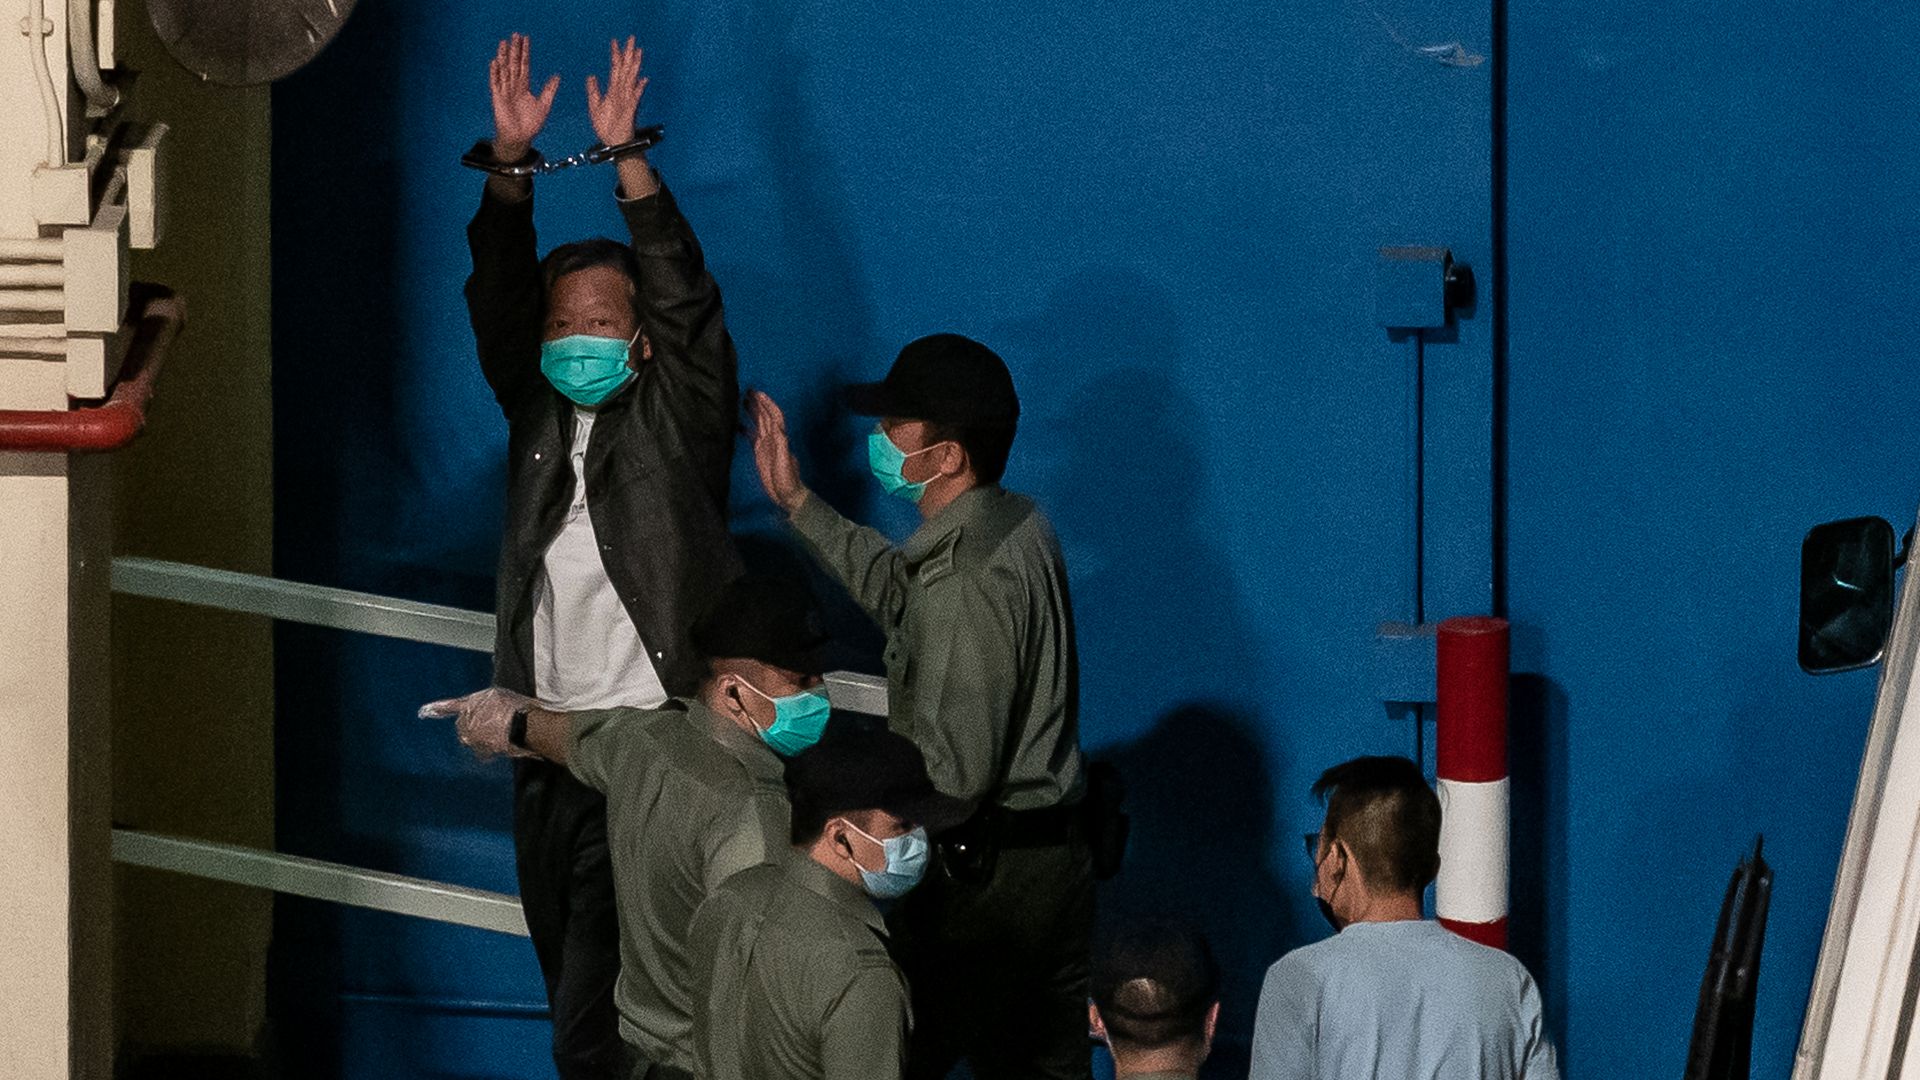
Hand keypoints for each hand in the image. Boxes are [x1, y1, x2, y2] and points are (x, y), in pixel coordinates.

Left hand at [419, 686, 538, 759]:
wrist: (525, 725)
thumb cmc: (515, 707)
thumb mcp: (497, 695)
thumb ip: (483, 703)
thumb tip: (480, 708)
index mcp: (470, 705)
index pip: (451, 706)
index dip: (438, 708)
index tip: (423, 711)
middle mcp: (467, 722)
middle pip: (463, 726)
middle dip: (473, 727)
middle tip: (492, 724)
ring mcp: (473, 738)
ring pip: (472, 740)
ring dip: (481, 738)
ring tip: (499, 734)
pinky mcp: (482, 751)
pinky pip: (481, 752)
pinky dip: (488, 750)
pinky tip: (500, 745)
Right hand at [489, 33, 559, 161]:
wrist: (520, 138)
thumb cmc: (531, 124)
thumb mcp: (544, 105)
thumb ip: (549, 90)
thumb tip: (557, 76)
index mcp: (525, 87)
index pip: (525, 65)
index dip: (525, 52)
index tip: (526, 39)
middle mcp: (514, 86)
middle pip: (514, 64)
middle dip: (514, 49)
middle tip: (515, 34)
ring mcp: (505, 91)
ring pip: (504, 70)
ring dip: (503, 56)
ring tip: (503, 43)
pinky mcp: (498, 98)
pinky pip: (495, 83)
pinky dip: (495, 73)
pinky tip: (495, 62)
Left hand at [586, 36, 647, 146]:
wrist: (613, 144)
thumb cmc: (607, 127)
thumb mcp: (594, 106)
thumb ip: (593, 91)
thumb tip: (591, 76)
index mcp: (613, 92)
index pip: (614, 69)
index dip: (615, 55)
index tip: (615, 42)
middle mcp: (622, 93)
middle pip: (625, 69)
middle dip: (628, 54)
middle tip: (631, 38)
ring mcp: (627, 101)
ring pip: (631, 79)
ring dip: (635, 65)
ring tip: (638, 52)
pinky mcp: (630, 111)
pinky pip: (635, 98)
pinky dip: (639, 89)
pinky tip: (643, 80)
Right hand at [748, 390, 808, 514]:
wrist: (787, 495)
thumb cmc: (788, 480)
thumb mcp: (785, 462)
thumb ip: (782, 447)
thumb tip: (778, 429)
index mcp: (780, 438)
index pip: (774, 416)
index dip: (767, 404)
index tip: (758, 393)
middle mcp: (773, 438)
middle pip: (765, 416)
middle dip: (758, 403)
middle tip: (746, 390)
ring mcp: (766, 445)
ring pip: (758, 423)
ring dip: (752, 411)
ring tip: (741, 400)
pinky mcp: (760, 453)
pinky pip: (752, 437)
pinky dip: (746, 429)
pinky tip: (737, 425)